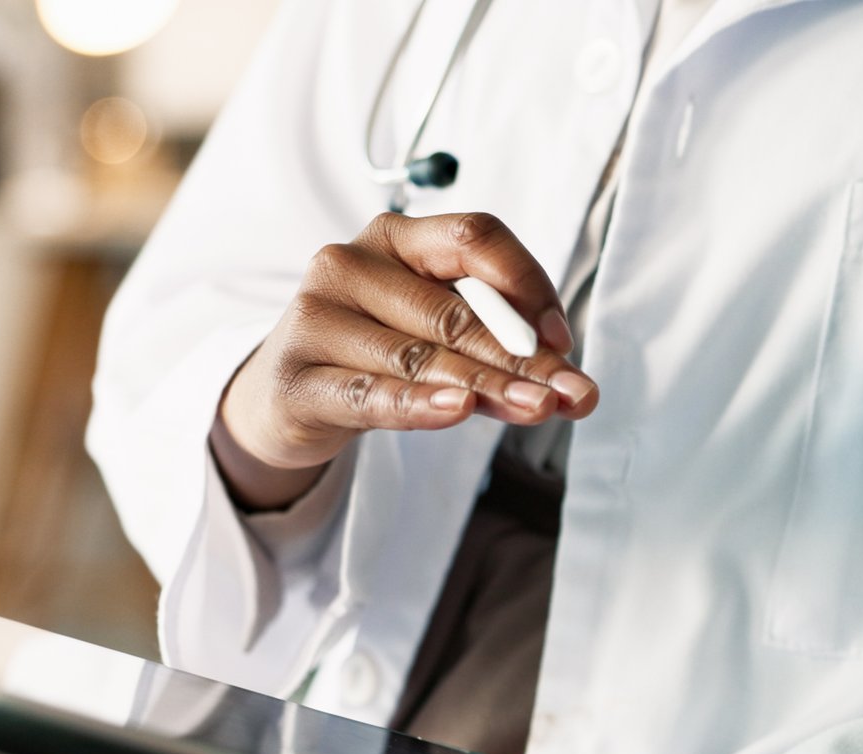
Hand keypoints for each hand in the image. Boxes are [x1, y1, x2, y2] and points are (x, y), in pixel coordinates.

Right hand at [215, 211, 597, 509]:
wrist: (289, 396)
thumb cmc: (376, 353)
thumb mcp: (435, 334)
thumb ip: (496, 347)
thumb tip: (573, 384)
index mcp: (396, 237)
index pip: (473, 237)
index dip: (526, 282)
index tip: (561, 338)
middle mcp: (349, 263)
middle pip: (454, 311)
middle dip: (522, 357)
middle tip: (572, 393)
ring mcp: (317, 317)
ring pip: (420, 356)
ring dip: (487, 386)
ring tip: (537, 407)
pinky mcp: (298, 378)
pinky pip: (371, 393)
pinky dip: (419, 402)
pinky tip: (459, 408)